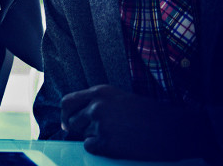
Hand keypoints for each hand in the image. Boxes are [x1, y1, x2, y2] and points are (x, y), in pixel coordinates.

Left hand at [61, 85, 206, 160]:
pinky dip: (100, 149)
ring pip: (83, 134)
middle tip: (98, 133)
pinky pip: (90, 147)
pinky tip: (118, 145)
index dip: (66, 115)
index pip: (67, 102)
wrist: (174, 130)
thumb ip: (98, 103)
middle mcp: (96, 106)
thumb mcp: (121, 99)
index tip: (67, 124)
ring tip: (117, 136)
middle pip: (72, 121)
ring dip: (94, 137)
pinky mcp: (106, 142)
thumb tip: (76, 117)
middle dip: (80, 129)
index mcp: (100, 92)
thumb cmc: (151, 115)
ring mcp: (101, 124)